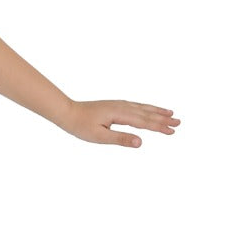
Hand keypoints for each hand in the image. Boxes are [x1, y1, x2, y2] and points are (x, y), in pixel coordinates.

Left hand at [60, 99, 179, 146]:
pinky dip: (147, 108)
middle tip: (179, 123)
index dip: (159, 127)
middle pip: (147, 114)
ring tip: (171, 113)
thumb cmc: (81, 125)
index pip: (144, 122)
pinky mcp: (115, 105)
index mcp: (120, 114)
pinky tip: (150, 110)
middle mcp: (122, 106)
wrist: (67, 111)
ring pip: (143, 108)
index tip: (172, 131)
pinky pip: (136, 106)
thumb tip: (141, 142)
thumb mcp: (99, 136)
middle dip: (163, 118)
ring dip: (158, 111)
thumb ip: (120, 139)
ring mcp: (119, 104)